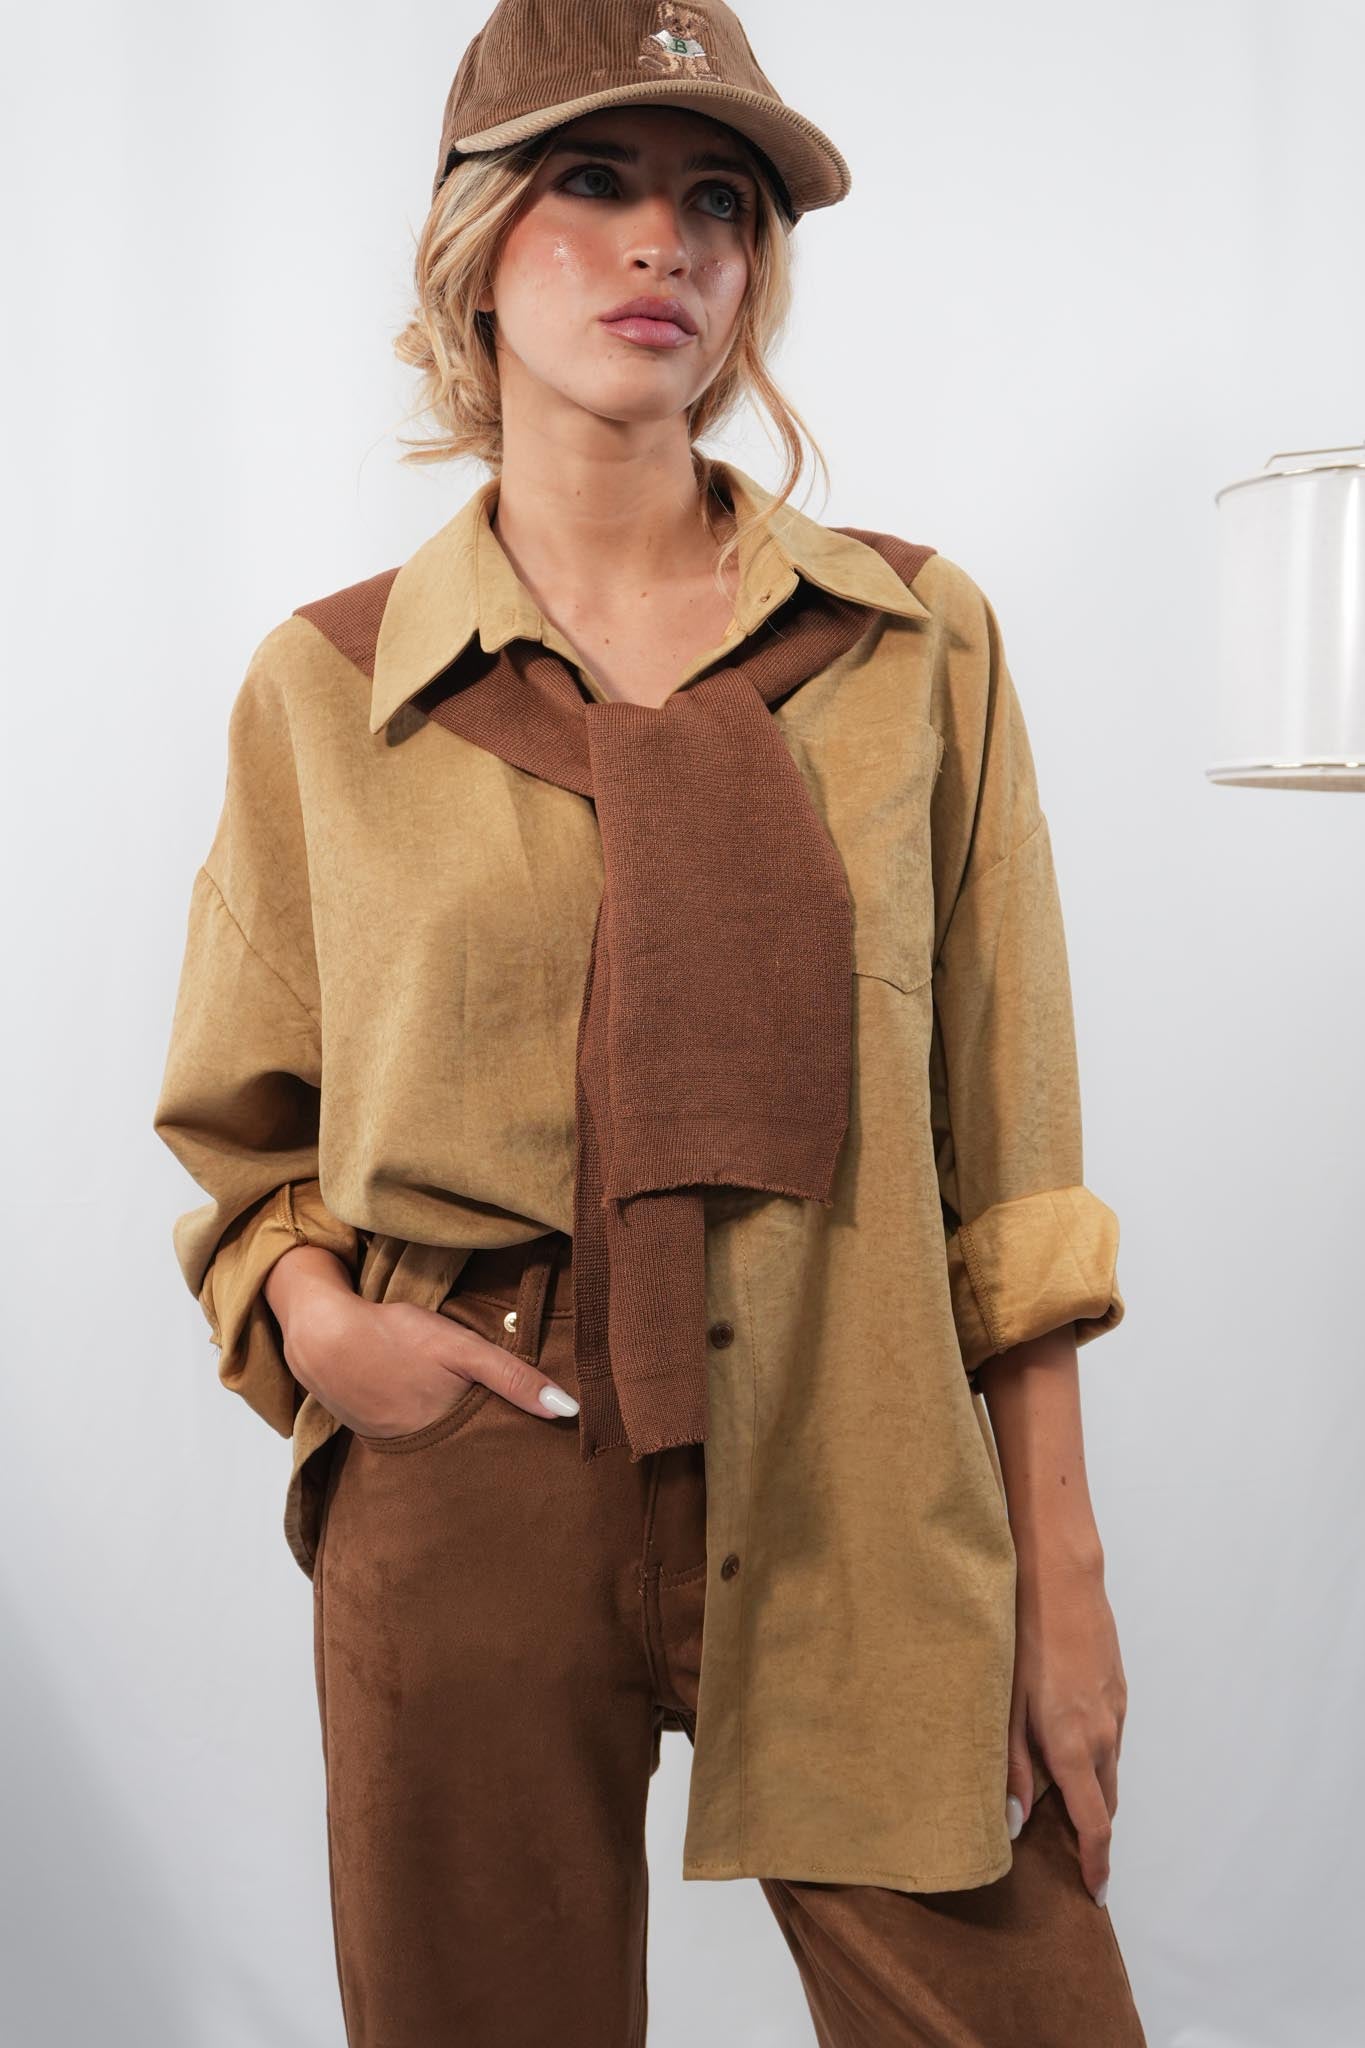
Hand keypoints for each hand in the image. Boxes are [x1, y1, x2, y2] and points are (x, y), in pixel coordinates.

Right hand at [265, 1246, 579, 1435]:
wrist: (322, 1336)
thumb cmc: (395, 1337)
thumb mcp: (462, 1349)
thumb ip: (513, 1377)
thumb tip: (569, 1410)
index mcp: (452, 1433)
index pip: (498, 1456)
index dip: (523, 1457)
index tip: (554, 1466)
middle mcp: (426, 1450)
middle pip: (472, 1460)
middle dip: (497, 1460)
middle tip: (531, 1464)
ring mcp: (398, 1445)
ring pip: (444, 1453)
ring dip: (464, 1450)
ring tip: (495, 1450)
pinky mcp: (378, 1433)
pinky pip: (416, 1443)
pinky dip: (431, 1436)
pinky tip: (438, 1423)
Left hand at [1005, 1544, 1126, 1907]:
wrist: (1061, 1578)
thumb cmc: (1024, 1637)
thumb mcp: (1004, 1704)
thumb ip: (1010, 1767)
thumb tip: (1013, 1822)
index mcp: (1074, 1747)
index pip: (1095, 1825)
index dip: (1097, 1864)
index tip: (1095, 1893)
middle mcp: (1103, 1735)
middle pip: (1106, 1802)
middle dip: (1092, 1832)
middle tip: (1068, 1850)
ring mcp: (1115, 1710)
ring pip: (1109, 1768)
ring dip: (1092, 1791)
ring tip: (1060, 1798)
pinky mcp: (1117, 1687)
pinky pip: (1111, 1737)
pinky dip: (1095, 1755)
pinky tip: (1066, 1741)